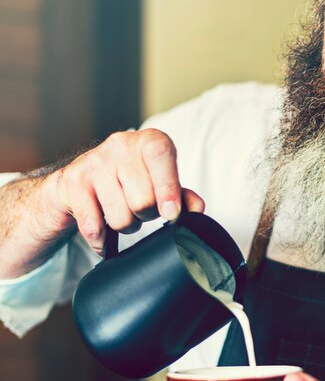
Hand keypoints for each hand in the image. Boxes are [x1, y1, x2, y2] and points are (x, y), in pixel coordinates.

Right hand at [45, 129, 204, 253]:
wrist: (79, 180)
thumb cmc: (130, 180)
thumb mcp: (159, 182)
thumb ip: (182, 195)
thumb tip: (196, 209)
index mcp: (149, 141)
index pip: (160, 155)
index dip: (168, 188)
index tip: (171, 213)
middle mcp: (120, 145)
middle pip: (142, 199)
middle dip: (146, 215)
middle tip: (141, 210)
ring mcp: (94, 162)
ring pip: (120, 217)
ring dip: (125, 226)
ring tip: (123, 213)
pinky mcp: (72, 183)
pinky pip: (93, 226)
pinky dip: (101, 239)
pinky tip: (103, 232)